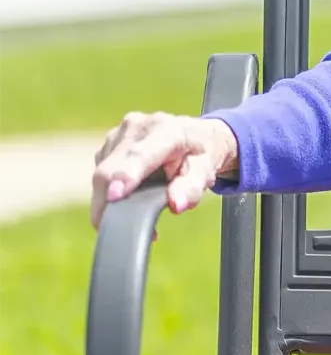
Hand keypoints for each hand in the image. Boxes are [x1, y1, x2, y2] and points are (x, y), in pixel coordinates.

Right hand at [90, 112, 238, 227]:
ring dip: (112, 200)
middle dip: (111, 203)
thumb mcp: (206, 170)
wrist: (196, 135)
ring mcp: (117, 134)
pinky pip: (101, 176)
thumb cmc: (201, 153)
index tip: (115, 196)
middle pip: (109, 170)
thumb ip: (192, 187)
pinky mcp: (107, 144)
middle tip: (130, 227)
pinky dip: (111, 192)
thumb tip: (176, 205)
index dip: (125, 176)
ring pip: (100, 176)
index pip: (139, 155)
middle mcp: (136, 127)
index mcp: (165, 130)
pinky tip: (131, 194)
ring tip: (138, 209)